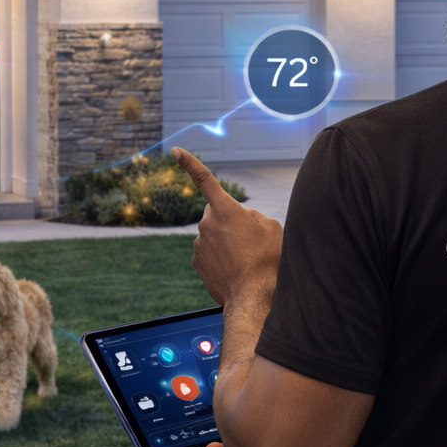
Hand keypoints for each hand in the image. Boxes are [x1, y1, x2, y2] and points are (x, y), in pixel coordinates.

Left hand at [173, 148, 282, 305]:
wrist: (252, 295)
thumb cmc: (265, 259)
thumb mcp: (272, 227)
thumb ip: (253, 215)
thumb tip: (242, 219)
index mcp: (225, 209)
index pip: (205, 179)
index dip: (189, 162)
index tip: (175, 151)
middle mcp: (206, 223)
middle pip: (217, 213)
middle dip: (228, 220)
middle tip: (248, 239)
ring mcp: (199, 244)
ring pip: (213, 234)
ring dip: (225, 241)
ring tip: (244, 258)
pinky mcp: (197, 262)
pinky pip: (209, 252)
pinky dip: (220, 257)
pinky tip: (234, 269)